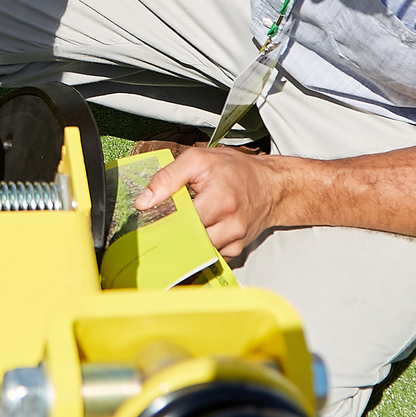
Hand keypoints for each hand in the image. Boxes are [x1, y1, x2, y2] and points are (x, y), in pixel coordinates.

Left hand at [133, 145, 290, 259]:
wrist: (271, 186)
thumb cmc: (235, 170)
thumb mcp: (199, 160)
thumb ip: (168, 177)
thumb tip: (144, 201)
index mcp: (220, 200)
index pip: (182, 221)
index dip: (165, 220)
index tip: (153, 218)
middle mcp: (231, 225)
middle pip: (188, 240)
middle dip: (173, 233)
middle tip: (165, 222)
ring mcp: (235, 240)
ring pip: (197, 251)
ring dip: (186, 240)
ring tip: (185, 224)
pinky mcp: (237, 250)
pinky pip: (210, 256)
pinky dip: (201, 246)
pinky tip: (201, 231)